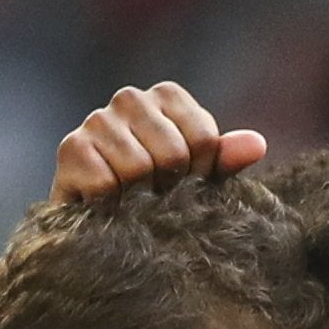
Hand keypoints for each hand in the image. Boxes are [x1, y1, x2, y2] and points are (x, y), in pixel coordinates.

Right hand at [54, 81, 261, 202]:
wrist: (100, 230)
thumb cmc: (156, 199)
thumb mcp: (199, 181)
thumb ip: (226, 161)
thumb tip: (257, 145)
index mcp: (167, 97)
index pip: (205, 138)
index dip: (201, 176)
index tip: (185, 186)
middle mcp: (130, 98)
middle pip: (173, 153)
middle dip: (169, 189)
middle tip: (155, 200)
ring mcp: (98, 120)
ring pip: (138, 168)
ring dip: (139, 201)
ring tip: (130, 203)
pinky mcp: (71, 148)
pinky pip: (106, 183)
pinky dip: (111, 205)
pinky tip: (106, 207)